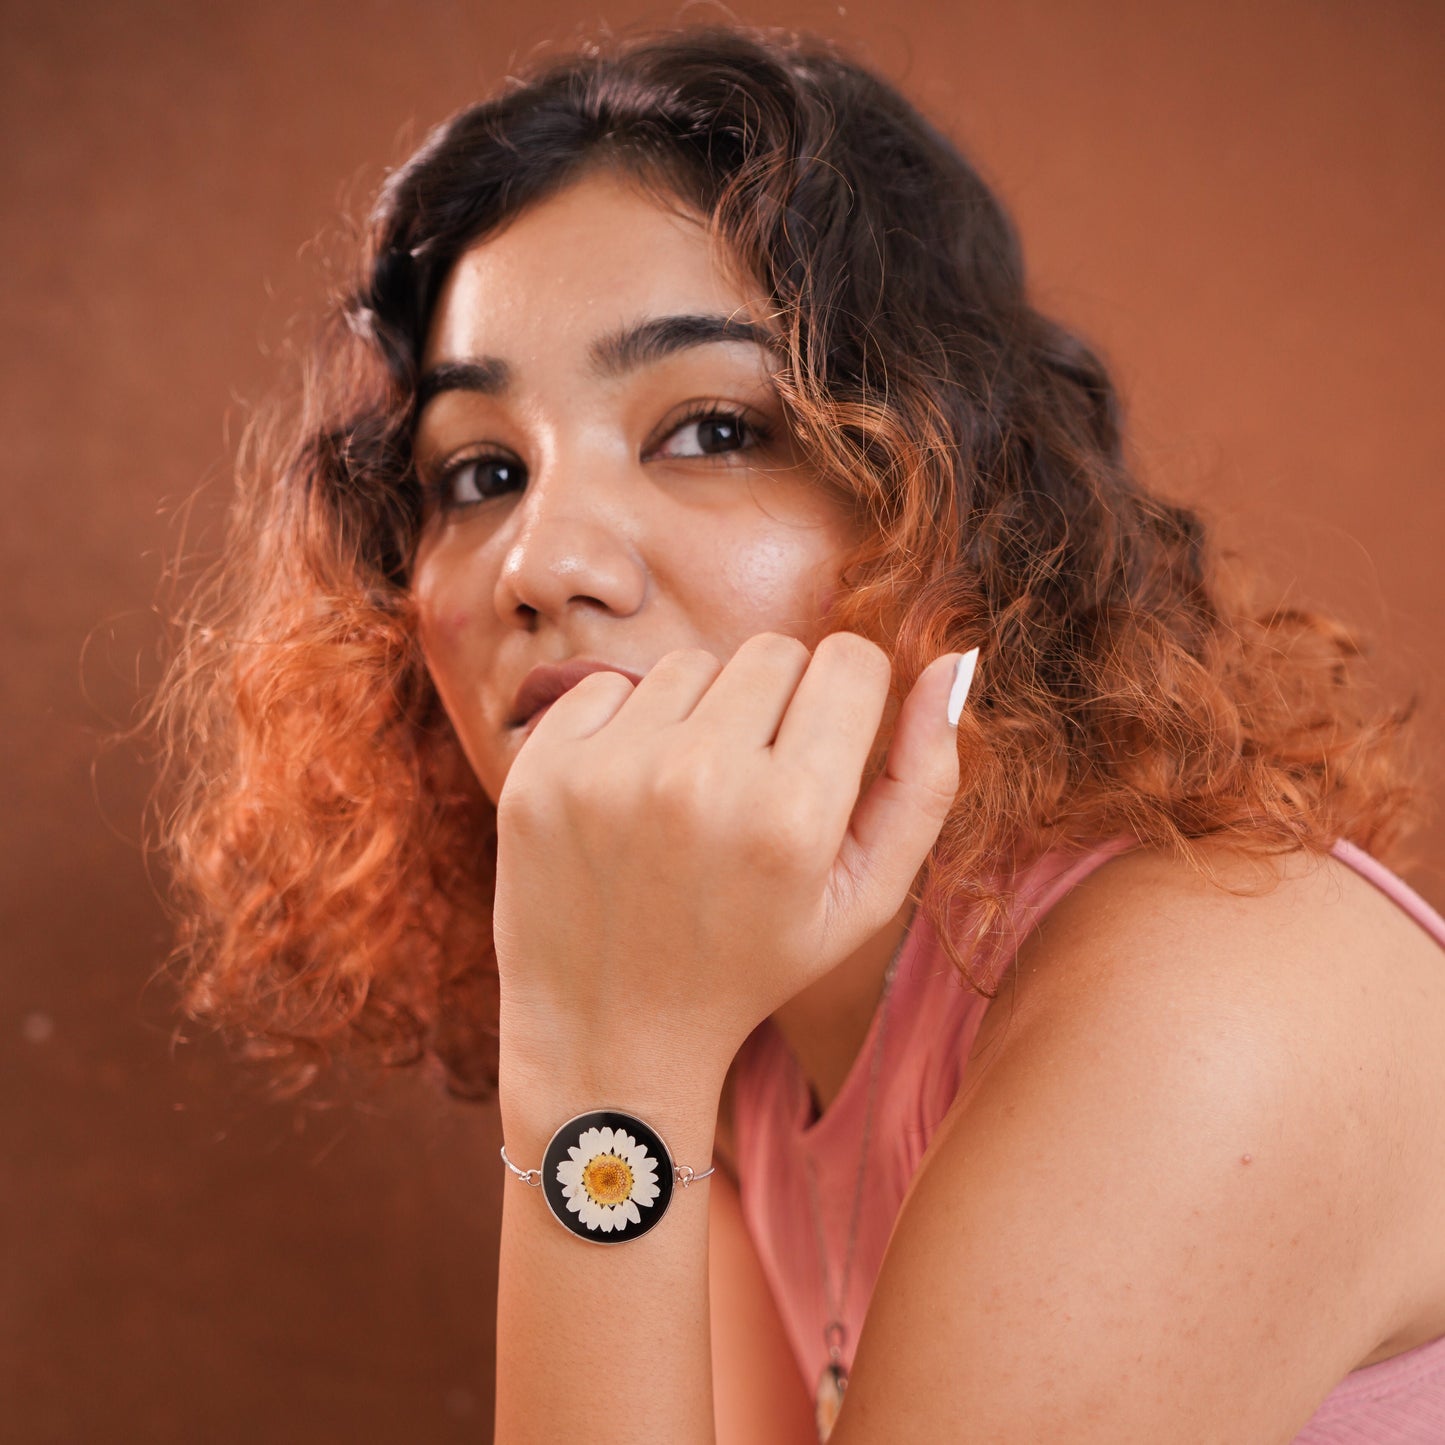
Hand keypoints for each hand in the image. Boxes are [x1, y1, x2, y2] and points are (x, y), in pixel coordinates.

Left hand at [491, 632, 974, 1084]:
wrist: (608, 1033)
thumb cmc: (752, 964)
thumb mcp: (862, 900)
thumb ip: (924, 783)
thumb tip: (951, 662)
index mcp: (793, 818)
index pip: (849, 660)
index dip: (848, 699)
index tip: (823, 748)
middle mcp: (700, 782)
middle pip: (773, 651)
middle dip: (777, 704)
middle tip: (754, 785)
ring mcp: (609, 773)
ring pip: (691, 664)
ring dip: (701, 715)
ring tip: (689, 801)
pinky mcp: (541, 769)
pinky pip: (609, 686)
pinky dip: (627, 729)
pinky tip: (627, 802)